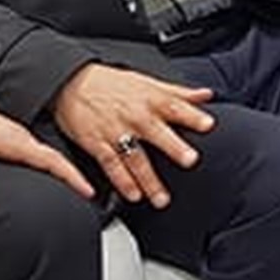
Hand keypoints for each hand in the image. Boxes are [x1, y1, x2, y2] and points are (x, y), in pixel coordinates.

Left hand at [0, 75, 90, 199]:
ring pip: (44, 158)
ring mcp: (12, 139)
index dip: (72, 176)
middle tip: (89, 199)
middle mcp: (17, 138)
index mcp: (11, 139)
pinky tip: (44, 180)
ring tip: (74, 193)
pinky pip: (33, 158)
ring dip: (61, 173)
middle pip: (54, 161)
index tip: (88, 191)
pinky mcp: (5, 141)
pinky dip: (46, 169)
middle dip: (74, 179)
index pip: (51, 159)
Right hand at [50, 66, 217, 205]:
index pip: (175, 106)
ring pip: (135, 158)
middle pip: (157, 133)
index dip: (192, 115)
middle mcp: (135, 116)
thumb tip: (206, 95)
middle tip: (190, 160)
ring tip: (161, 199)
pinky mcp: (97, 144)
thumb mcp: (146, 81)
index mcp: (150, 99)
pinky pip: (111, 165)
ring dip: (149, 180)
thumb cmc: (111, 83)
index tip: (208, 124)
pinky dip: (121, 181)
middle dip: (174, 146)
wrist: (70, 82)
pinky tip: (133, 195)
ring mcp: (115, 131)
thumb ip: (178, 92)